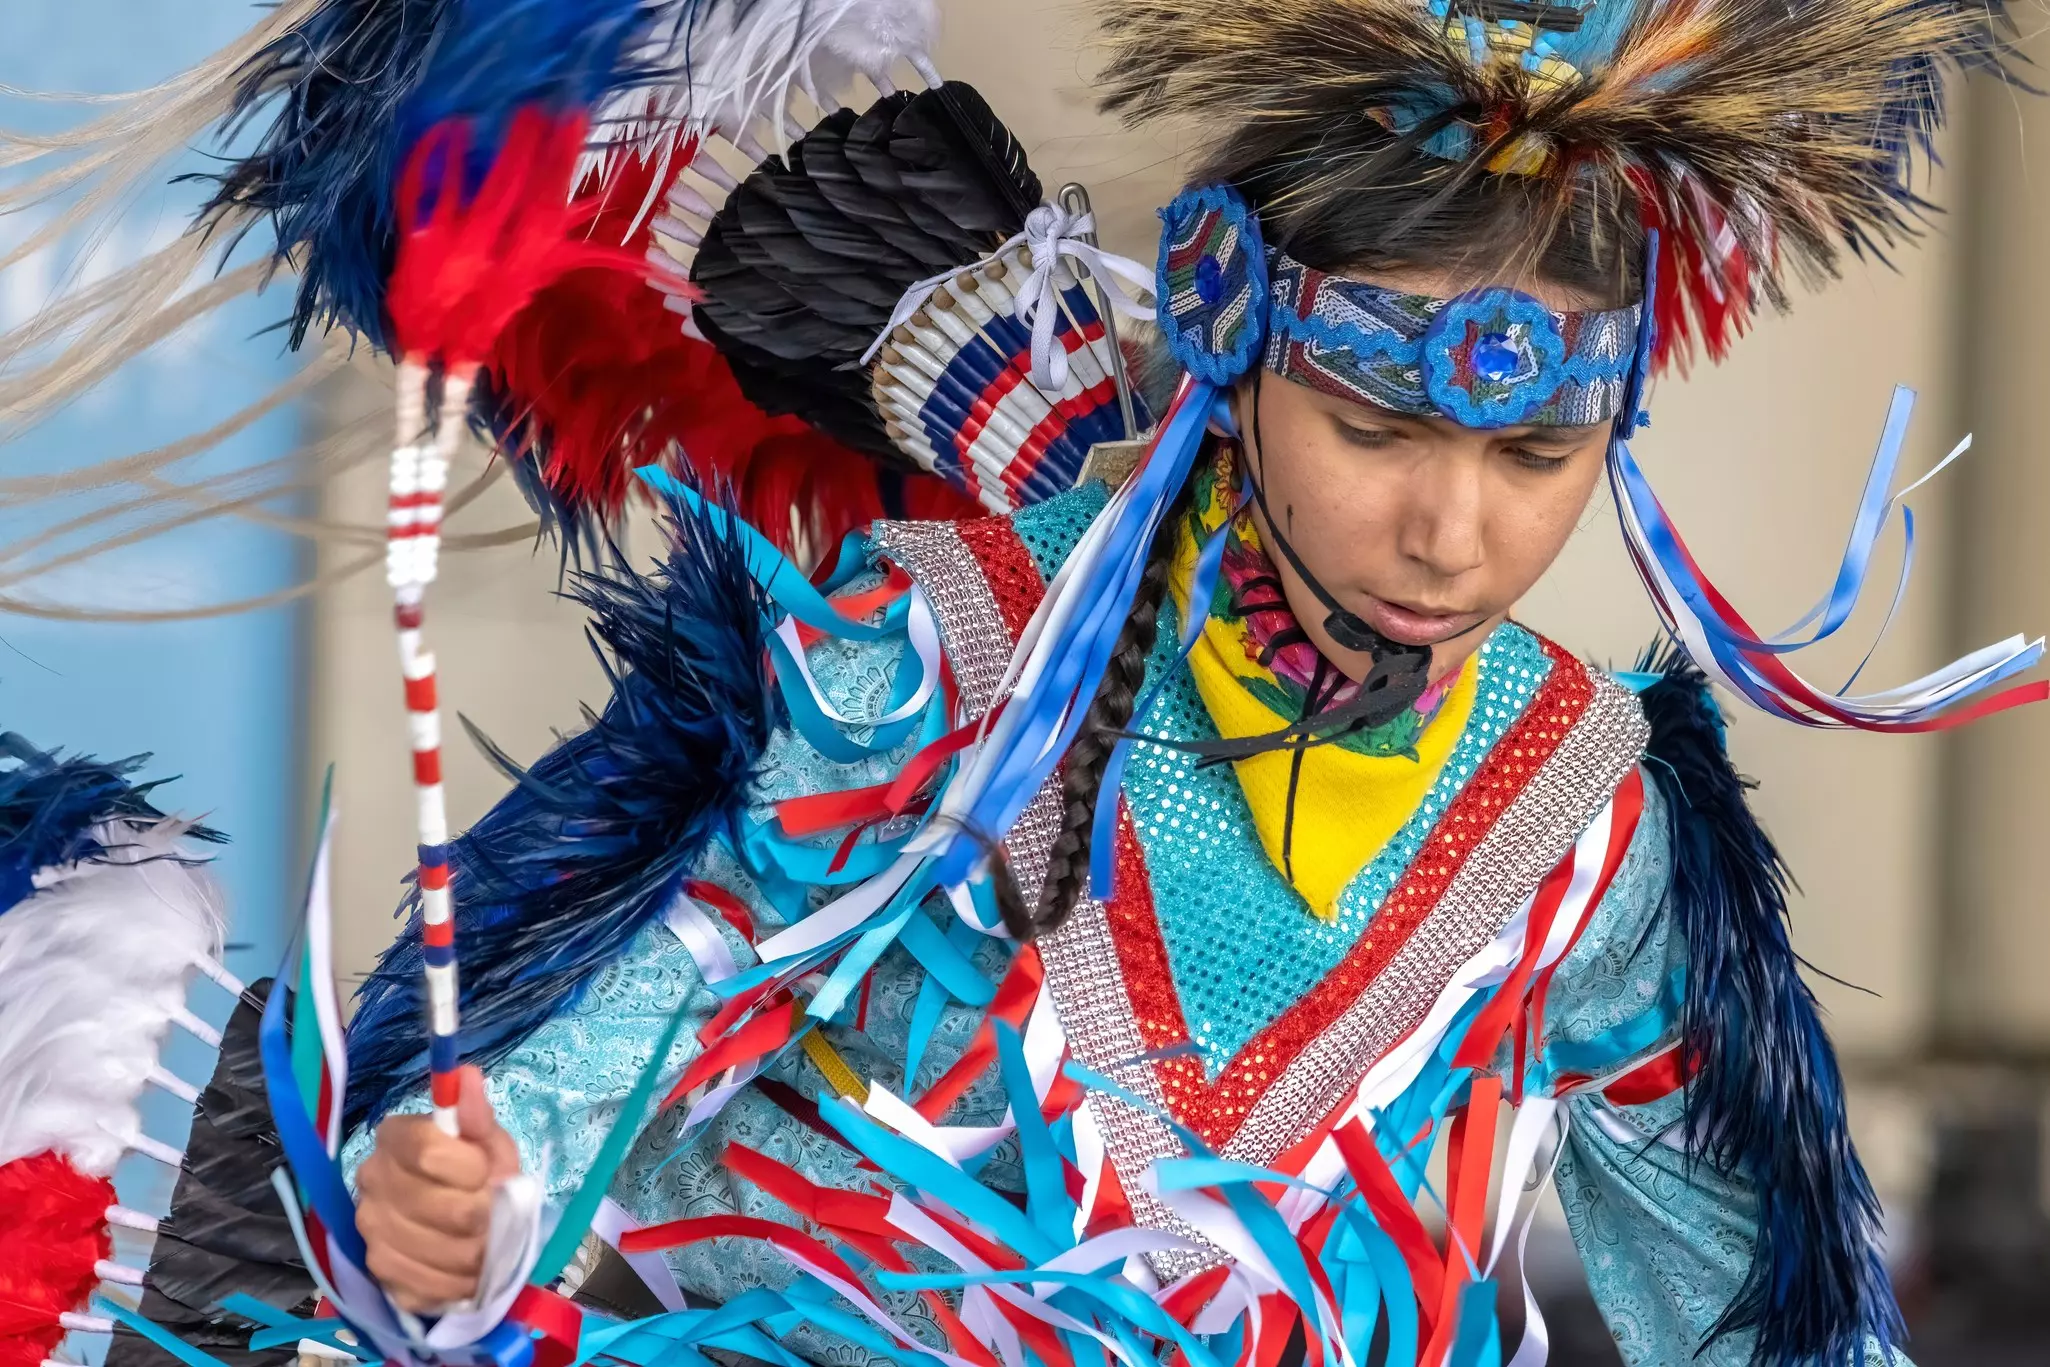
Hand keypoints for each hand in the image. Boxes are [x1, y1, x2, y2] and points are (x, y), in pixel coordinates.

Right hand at [355, 1065, 521, 1313]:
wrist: (464, 1220)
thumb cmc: (477, 1172)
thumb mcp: (487, 1141)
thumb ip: (477, 1115)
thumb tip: (466, 1076)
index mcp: (394, 1138)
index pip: (427, 1151)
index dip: (469, 1167)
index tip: (488, 1173)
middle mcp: (370, 1182)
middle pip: (435, 1206)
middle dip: (481, 1214)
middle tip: (493, 1212)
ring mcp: (369, 1230)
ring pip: (436, 1251)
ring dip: (475, 1253)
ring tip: (486, 1242)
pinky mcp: (378, 1274)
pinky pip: (425, 1287)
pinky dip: (458, 1283)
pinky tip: (467, 1269)